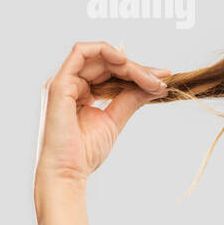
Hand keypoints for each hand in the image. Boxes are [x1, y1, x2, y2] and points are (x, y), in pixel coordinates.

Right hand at [35, 42, 170, 195]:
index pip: (111, 71)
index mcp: (80, 91)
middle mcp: (71, 83)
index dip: (138, 71)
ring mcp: (64, 82)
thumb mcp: (116, 118)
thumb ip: (132, 98)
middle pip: (108, 61)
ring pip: (100, 56)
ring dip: (129, 64)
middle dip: (138, 68)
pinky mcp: (60, 84)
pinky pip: (81, 52)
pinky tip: (125, 63)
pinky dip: (106, 52)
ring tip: (150, 79)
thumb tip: (155, 84)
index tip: (163, 79)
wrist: (69, 172)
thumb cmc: (86, 151)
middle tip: (161, 80)